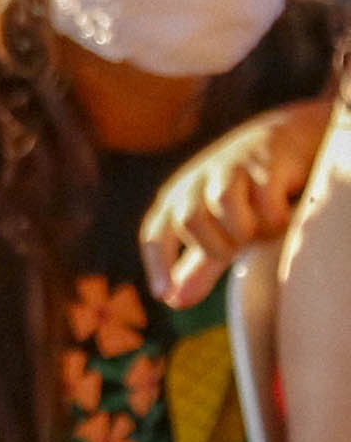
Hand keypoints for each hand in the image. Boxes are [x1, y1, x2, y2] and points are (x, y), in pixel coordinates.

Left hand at [144, 99, 329, 306]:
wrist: (286, 139)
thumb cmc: (245, 194)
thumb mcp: (217, 230)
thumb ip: (196, 267)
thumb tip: (172, 301)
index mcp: (176, 200)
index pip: (155, 234)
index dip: (157, 264)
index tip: (163, 293)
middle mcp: (196, 182)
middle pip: (190, 222)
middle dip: (216, 246)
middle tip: (239, 248)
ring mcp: (230, 169)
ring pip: (225, 210)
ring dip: (247, 231)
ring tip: (262, 229)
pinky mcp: (264, 162)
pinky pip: (265, 202)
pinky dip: (275, 218)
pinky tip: (283, 214)